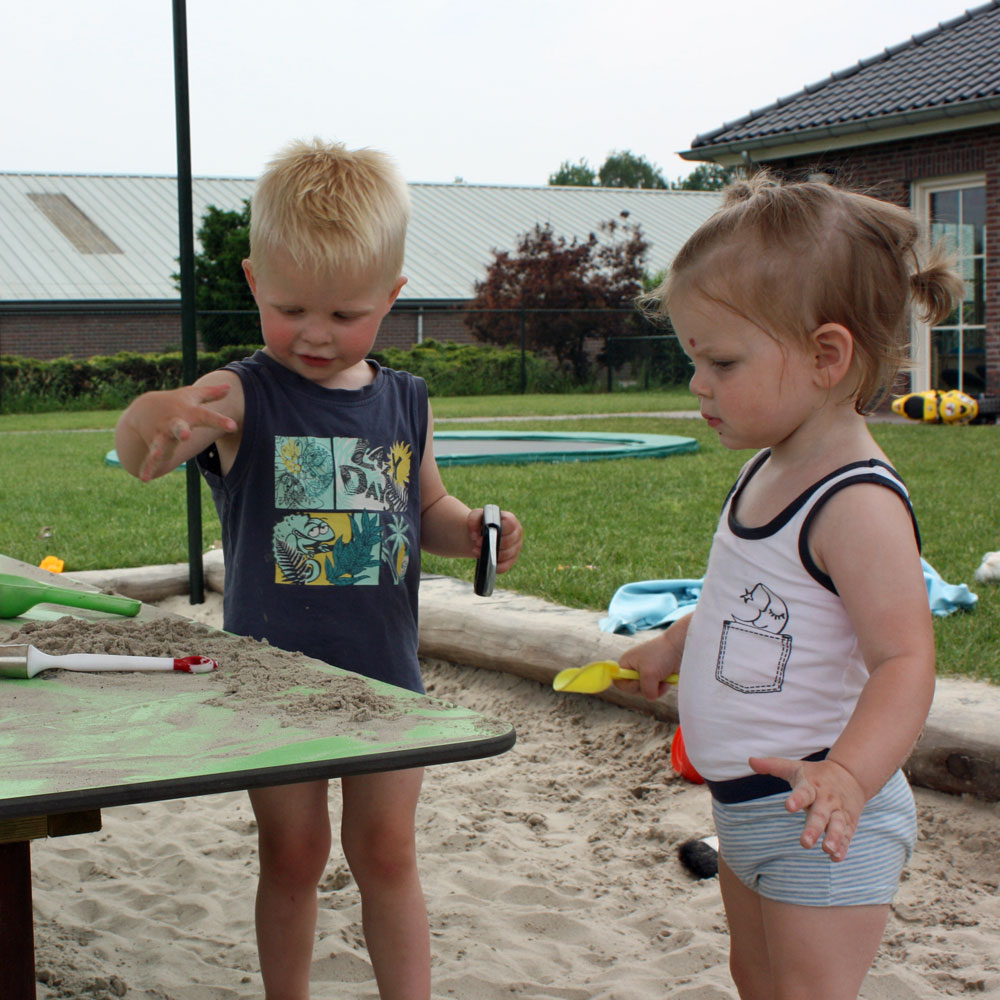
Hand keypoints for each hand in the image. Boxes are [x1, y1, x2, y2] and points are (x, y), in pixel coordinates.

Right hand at [133, 383, 236, 480]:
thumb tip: (231, 386)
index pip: (207, 417)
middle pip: (178, 426)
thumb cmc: (175, 402)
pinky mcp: (152, 444)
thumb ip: (212, 394)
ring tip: (155, 455)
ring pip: (160, 442)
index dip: (220, 422)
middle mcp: (173, 423)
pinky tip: (145, 478)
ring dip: (158, 449)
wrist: (142, 408)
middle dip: (181, 430)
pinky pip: (149, 458)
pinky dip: (147, 467)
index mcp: (188, 413)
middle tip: (186, 435)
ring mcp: (161, 434)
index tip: (233, 426)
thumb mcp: (192, 396)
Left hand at [467, 509, 522, 572]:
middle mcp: (517, 534)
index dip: (497, 529)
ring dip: (491, 554)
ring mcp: (516, 547)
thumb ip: (474, 520)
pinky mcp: (512, 560)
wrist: (482, 534)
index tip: (483, 533)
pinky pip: (505, 566)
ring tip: (477, 551)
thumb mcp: (476, 516)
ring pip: (506, 554)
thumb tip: (476, 536)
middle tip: (477, 543)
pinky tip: (486, 563)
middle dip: (491, 544)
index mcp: (511, 520)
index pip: (510, 524)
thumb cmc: (482, 523)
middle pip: (508, 541)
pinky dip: (495, 566)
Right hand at [617, 628, 684, 700]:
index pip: (619, 682)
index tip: (639, 681)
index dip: (628, 686)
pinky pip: (655, 689)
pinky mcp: (656, 676)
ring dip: (657, 688)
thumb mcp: (649, 674)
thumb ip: (646, 690)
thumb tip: (650, 697)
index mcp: (626, 663)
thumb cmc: (661, 655)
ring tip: (663, 678)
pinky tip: (667, 679)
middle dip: (646, 688)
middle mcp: (633, 668)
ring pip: (646, 691)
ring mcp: (645, 672)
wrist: (679, 647)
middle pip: (633, 689)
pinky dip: (662, 687)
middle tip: (654, 679)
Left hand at [749, 755, 866, 861]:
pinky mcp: (849, 823)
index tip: (788, 806)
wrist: (851, 774)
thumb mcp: (795, 768)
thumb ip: (773, 766)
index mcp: (812, 786)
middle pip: (820, 815)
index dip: (797, 799)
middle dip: (814, 829)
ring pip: (838, 826)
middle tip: (805, 843)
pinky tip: (836, 858)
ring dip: (834, 838)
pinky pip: (847, 836)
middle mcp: (826, 800)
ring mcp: (839, 812)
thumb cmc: (816, 774)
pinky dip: (843, 847)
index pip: (804, 793)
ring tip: (827, 850)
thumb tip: (749, 760)